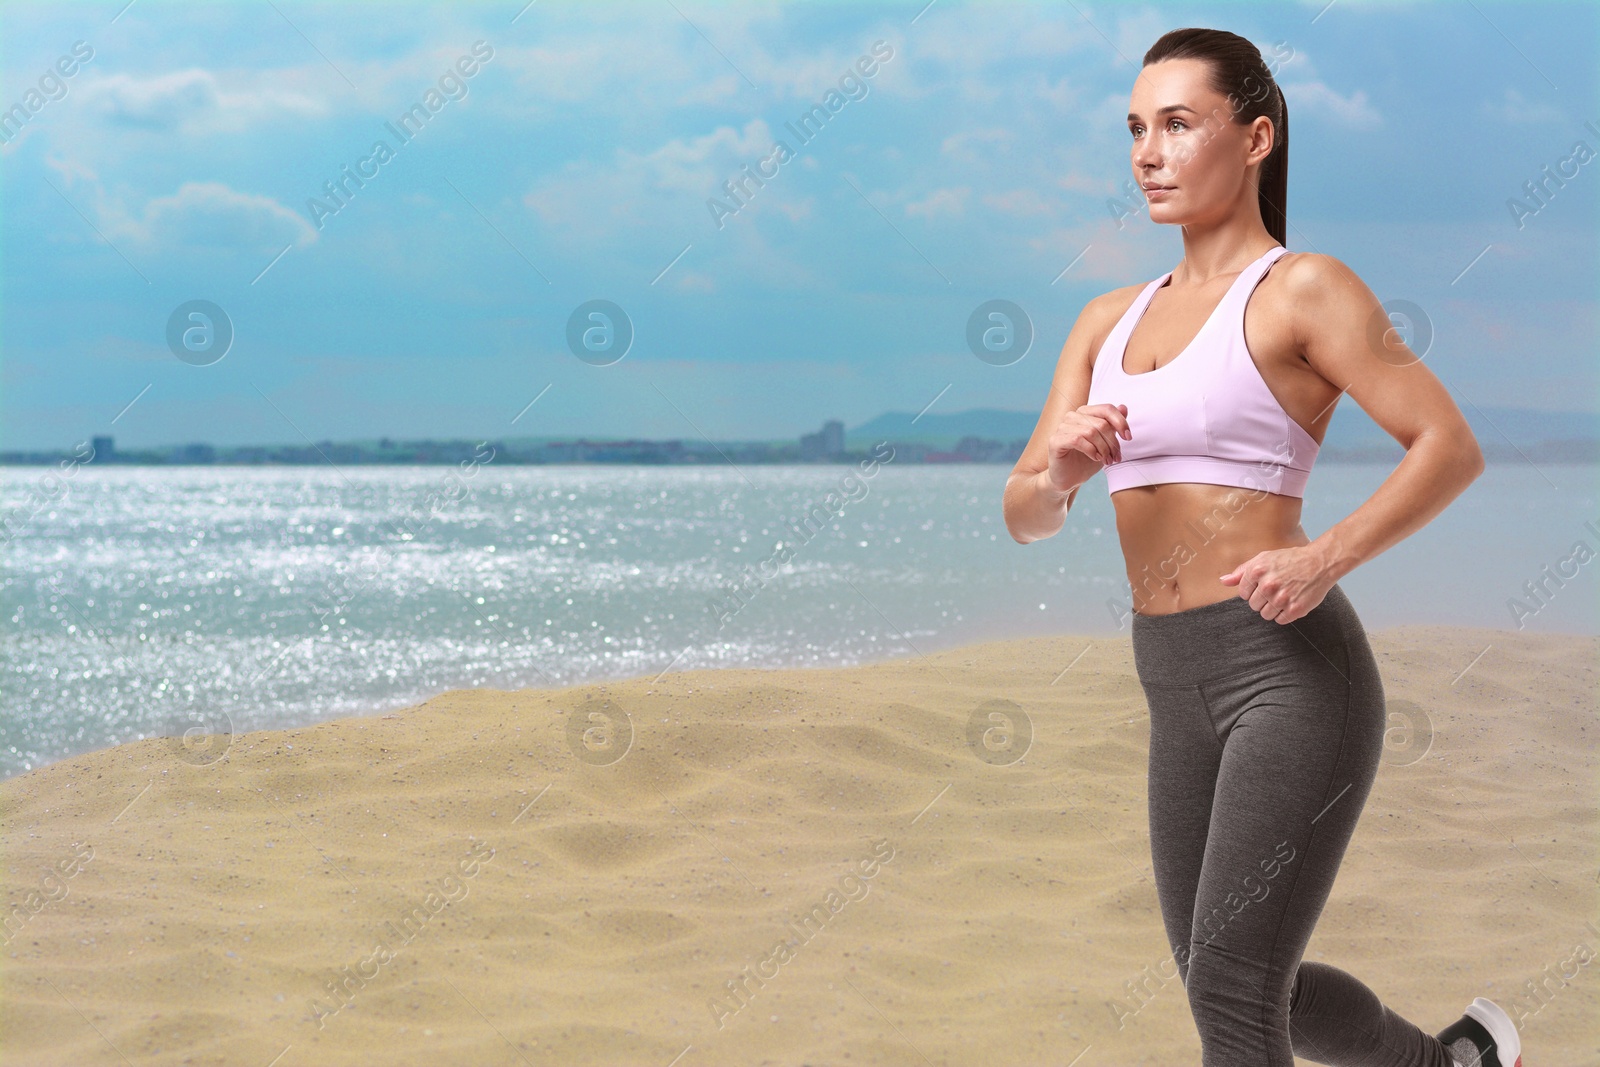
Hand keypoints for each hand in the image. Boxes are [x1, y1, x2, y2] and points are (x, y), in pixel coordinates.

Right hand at [1045, 403, 1129, 491]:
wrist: (1069, 478)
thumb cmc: (1086, 460)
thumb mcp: (1105, 442)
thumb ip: (1113, 425)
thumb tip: (1124, 407)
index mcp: (1084, 413)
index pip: (1107, 409)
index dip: (1121, 422)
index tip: (1128, 438)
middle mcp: (1072, 416)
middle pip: (1101, 423)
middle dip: (1112, 443)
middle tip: (1115, 457)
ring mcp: (1062, 427)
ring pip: (1091, 432)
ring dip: (1103, 449)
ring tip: (1106, 460)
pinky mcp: (1055, 441)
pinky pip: (1078, 440)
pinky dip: (1091, 450)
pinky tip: (1094, 457)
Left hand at [1218, 545, 1335, 623]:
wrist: (1320, 563)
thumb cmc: (1290, 560)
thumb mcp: (1263, 559)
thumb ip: (1241, 571)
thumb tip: (1223, 581)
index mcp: (1257, 571)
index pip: (1242, 594)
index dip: (1252, 591)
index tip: (1264, 585)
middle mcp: (1268, 585)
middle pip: (1253, 606)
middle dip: (1262, 600)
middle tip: (1276, 590)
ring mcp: (1282, 598)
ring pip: (1265, 615)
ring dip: (1272, 608)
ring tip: (1283, 596)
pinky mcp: (1295, 609)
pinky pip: (1280, 620)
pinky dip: (1284, 614)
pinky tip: (1291, 602)